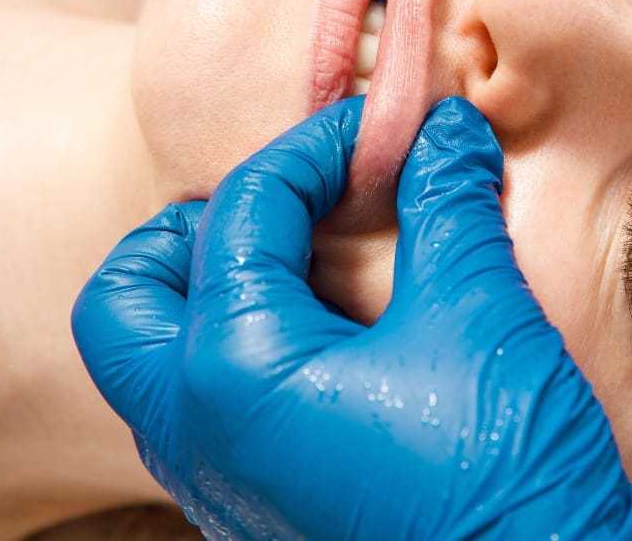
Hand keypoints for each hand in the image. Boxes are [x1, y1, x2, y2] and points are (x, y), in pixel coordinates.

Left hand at [73, 97, 631, 539]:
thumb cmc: (505, 478)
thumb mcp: (479, 317)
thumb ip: (449, 207)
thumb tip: (444, 129)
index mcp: (231, 373)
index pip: (241, 212)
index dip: (315, 147)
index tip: (381, 128)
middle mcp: (196, 435)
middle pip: (125, 296)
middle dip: (192, 226)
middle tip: (283, 199)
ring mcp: (218, 485)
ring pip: (151, 360)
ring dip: (207, 287)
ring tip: (301, 254)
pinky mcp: (256, 513)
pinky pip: (201, 409)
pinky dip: (236, 346)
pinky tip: (327, 329)